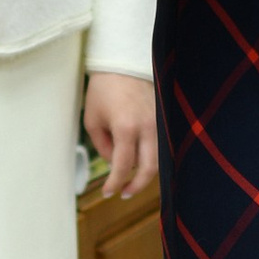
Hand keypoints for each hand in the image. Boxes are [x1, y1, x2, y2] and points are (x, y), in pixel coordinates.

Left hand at [83, 71, 157, 199]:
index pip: (123, 166)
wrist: (123, 64)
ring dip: (146, 173)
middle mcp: (147, 128)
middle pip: (149, 169)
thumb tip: (115, 163)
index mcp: (126, 128)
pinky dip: (152, 157)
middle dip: (136, 186)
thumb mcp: (93, 120)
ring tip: (132, 179)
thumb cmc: (104, 90)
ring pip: (159, 159)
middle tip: (125, 193)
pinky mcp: (164, 119)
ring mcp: (160, 123)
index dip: (115, 183)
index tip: (108, 192)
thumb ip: (103, 146)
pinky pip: (161, 145)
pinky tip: (141, 161)